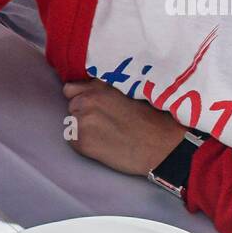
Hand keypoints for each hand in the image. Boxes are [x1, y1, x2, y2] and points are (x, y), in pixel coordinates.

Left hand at [63, 79, 187, 176]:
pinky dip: (83, 144)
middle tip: (103, 123)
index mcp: (98, 86)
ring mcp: (82, 121)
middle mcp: (86, 100)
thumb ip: (104, 91)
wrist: (160, 146)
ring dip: (81, 129)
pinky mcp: (81, 142)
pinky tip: (102, 145)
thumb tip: (88, 93)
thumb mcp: (127, 93)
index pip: (70, 89)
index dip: (80, 97)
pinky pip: (72, 141)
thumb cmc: (151, 120)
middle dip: (82, 114)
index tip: (91, 106)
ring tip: (104, 135)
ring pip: (70, 124)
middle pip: (71, 107)